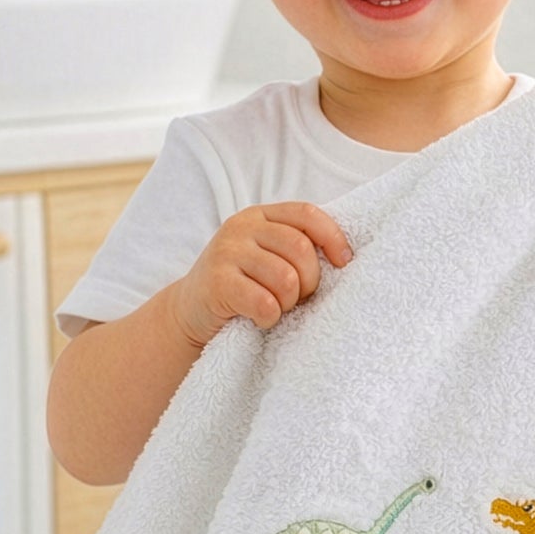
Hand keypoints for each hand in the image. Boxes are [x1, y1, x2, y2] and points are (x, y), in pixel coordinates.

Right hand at [168, 201, 353, 346]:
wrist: (189, 312)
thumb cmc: (241, 286)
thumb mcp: (266, 256)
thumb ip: (295, 246)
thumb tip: (345, 256)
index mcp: (260, 215)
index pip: (307, 214)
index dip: (332, 237)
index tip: (344, 263)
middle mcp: (241, 227)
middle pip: (301, 248)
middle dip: (309, 281)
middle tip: (297, 298)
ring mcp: (226, 252)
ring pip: (286, 278)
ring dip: (288, 302)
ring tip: (276, 307)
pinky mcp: (217, 283)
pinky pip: (264, 302)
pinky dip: (270, 317)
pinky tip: (260, 319)